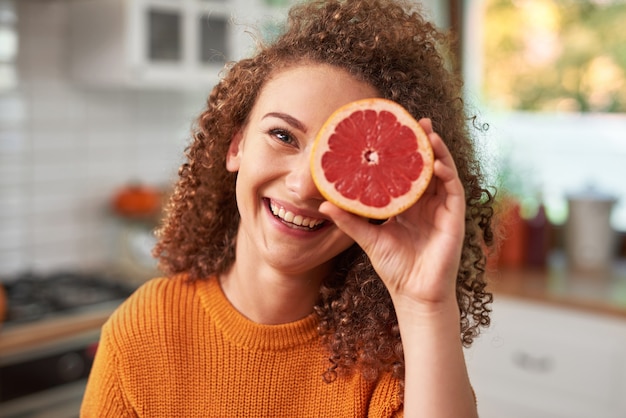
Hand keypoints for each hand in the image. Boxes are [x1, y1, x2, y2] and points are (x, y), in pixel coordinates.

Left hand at [319, 118, 465, 309]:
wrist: (414, 293)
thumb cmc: (394, 267)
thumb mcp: (368, 239)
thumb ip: (349, 221)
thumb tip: (322, 206)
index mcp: (408, 206)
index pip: (408, 172)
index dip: (404, 152)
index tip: (394, 131)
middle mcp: (427, 204)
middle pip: (427, 166)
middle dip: (424, 143)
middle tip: (416, 120)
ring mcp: (442, 210)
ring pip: (443, 172)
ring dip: (438, 151)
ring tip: (429, 132)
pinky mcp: (454, 218)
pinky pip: (453, 190)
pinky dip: (448, 174)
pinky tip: (437, 162)